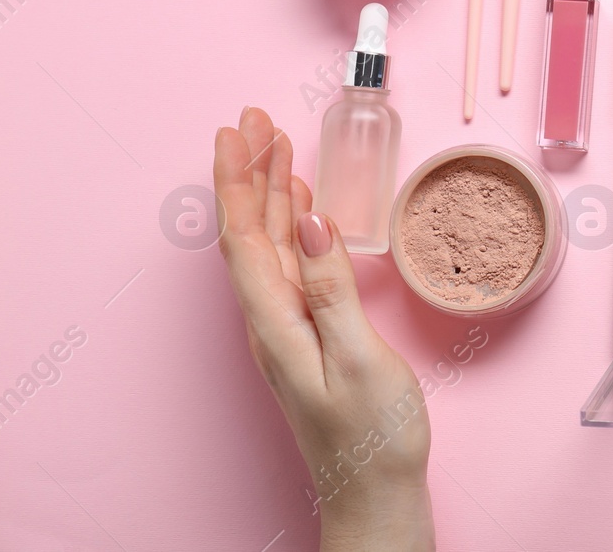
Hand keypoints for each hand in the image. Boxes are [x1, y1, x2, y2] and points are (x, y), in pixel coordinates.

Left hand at [214, 107, 433, 551]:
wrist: (374, 492)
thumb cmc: (373, 434)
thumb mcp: (359, 357)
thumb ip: (333, 289)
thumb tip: (314, 224)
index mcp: (277, 322)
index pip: (245, 237)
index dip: (238, 181)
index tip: (238, 132)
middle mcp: (273, 320)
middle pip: (251, 233)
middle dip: (251, 172)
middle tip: (256, 119)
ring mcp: (289, 327)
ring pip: (272, 244)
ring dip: (271, 192)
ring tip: (276, 145)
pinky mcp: (310, 333)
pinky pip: (291, 263)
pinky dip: (293, 224)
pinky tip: (303, 208)